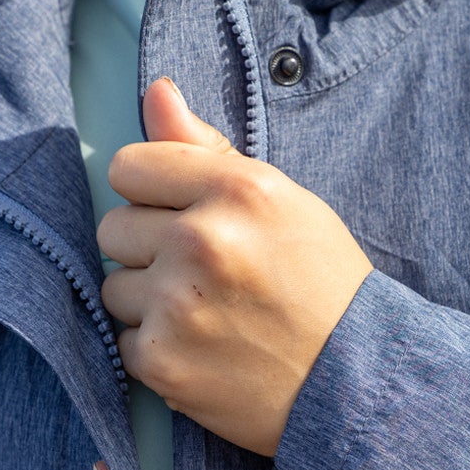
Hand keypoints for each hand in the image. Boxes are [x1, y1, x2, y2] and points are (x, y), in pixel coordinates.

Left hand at [98, 76, 373, 457]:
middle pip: (113, 226)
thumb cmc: (322, 283)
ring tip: (209, 313)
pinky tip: (206, 349)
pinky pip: (123, 340)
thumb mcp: (282, 201)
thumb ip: (208, 148)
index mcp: (238, 189)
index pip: (130, 165)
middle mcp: (202, 239)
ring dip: (151, 301)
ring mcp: (178, 302)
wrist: (356, 380)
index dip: (155, 192)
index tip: (186, 216)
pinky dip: (158, 348)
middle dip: (150, 248)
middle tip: (207, 273)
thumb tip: (156, 89)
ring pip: (114, 286)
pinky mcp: (161, 360)